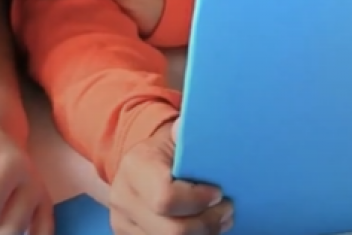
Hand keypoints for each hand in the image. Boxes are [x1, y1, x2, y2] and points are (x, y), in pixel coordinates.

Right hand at [109, 123, 230, 234]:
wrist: (142, 162)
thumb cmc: (169, 147)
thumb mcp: (177, 134)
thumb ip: (184, 133)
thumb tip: (183, 127)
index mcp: (135, 166)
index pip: (166, 198)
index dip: (197, 201)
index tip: (219, 193)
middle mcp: (123, 197)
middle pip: (171, 231)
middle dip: (207, 223)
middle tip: (228, 210)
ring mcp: (123, 222)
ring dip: (202, 234)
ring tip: (220, 219)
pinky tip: (204, 228)